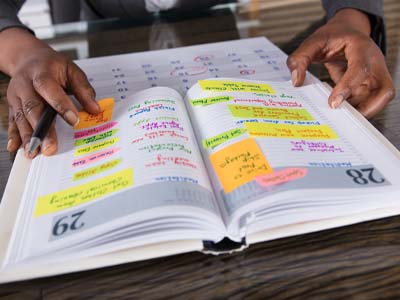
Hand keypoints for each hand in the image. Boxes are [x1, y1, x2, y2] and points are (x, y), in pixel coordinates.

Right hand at [0, 28, 99, 157]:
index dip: (61, 104)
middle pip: (32, 107)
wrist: (27, 58)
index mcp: (41, 72)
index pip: (49, 88)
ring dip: (27, 136)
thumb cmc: (53, 66)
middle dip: (42, 129)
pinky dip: (14, 136)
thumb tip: (95, 109)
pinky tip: (16, 148)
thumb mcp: (72, 70)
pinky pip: (12, 121)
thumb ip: (83, 89)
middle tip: (51, 147)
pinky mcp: (12, 105)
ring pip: (20, 117)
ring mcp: (16, 96)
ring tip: (34, 152)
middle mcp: (25, 84)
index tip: (73, 120)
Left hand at [287, 8, 394, 117]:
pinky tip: (342, 111)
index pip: (360, 69)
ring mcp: (376, 75)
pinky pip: (370, 102)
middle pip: (383, 90)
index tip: (332, 103)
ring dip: (362, 111)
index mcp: (361, 48)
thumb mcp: (313, 42)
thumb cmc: (332, 36)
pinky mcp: (371, 85)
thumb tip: (296, 81)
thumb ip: (300, 59)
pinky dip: (358, 109)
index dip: (348, 87)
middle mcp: (374, 62)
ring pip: (379, 99)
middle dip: (366, 108)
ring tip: (340, 115)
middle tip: (342, 117)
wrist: (346, 32)